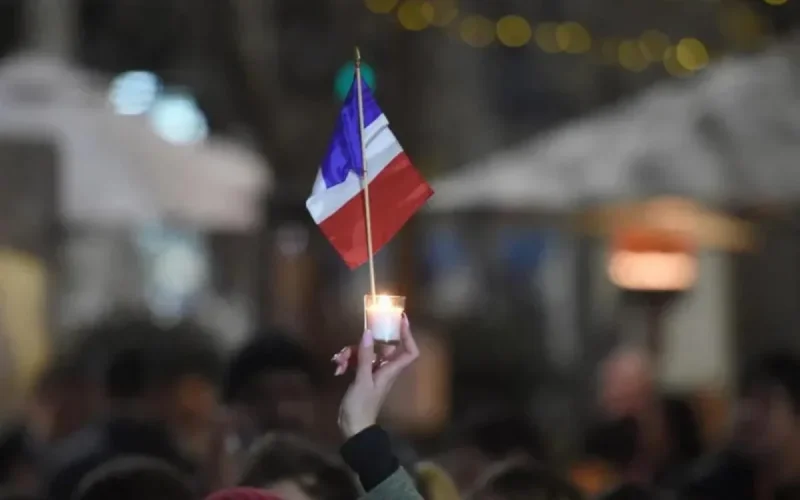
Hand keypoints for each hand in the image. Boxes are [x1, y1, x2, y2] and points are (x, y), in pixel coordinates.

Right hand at [338, 315, 418, 438]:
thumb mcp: (362, 380)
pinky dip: (347, 362)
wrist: (353, 428)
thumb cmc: (361, 406)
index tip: (401, 319)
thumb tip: (369, 332)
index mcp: (391, 370)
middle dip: (364, 343)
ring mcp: (373, 372)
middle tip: (349, 345)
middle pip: (381, 348)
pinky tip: (337, 368)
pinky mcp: (362, 376)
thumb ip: (365, 356)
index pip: (410, 351)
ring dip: (350, 353)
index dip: (408, 335)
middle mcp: (385, 369)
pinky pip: (357, 361)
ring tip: (338, 362)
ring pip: (366, 353)